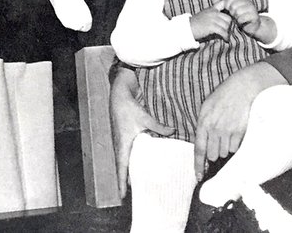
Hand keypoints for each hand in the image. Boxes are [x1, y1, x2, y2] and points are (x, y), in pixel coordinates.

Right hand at [110, 66, 176, 197]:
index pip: (121, 168)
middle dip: (128, 180)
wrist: (118, 95)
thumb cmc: (128, 108)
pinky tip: (140, 162)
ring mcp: (121, 141)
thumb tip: (173, 131)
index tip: (122, 196)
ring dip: (130, 170)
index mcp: (123, 144)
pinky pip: (127, 152)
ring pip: (125, 160)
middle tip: (136, 193)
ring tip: (139, 182)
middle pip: (124, 167)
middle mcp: (120, 145)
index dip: (122, 182)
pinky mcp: (124, 136)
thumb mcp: (145, 118)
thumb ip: (159, 127)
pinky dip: (132, 160)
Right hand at [190, 5, 232, 40]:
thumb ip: (214, 14)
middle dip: (229, 25)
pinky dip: (225, 36)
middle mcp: (213, 12)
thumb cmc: (196, 23)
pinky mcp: (211, 26)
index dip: (231, 8)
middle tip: (228, 31)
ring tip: (226, 36)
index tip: (233, 15)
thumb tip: (225, 20)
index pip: (224, 4)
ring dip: (227, 32)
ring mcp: (212, 19)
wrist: (187, 28)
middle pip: (228, 18)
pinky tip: (225, 39)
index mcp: (212, 9)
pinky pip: (223, 31)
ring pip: (226, 25)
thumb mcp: (205, 15)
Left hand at [193, 62, 285, 174]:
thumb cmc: (226, 96)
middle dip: (216, 152)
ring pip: (225, 152)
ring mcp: (227, 131)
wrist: (245, 87)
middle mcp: (214, 128)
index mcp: (203, 121)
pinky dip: (237, 144)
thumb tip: (204, 147)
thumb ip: (204, 125)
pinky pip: (236, 148)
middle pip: (212, 154)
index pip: (198, 149)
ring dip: (227, 147)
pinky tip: (238, 131)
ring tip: (231, 132)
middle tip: (221, 141)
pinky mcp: (240, 132)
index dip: (198, 166)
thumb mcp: (208, 107)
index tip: (200, 177)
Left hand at [218, 0, 269, 38]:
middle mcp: (247, 2)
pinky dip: (240, 22)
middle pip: (233, 6)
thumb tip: (215, 1)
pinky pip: (242, 18)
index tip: (228, 11)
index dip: (226, 6)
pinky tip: (241, 23)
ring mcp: (252, 8)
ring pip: (238, 11)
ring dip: (236, 17)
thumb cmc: (241, 18)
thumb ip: (224, 5)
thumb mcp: (232, 10)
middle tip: (234, 16)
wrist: (253, 27)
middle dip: (231, 13)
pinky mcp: (254, 16)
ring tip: (238, 19)